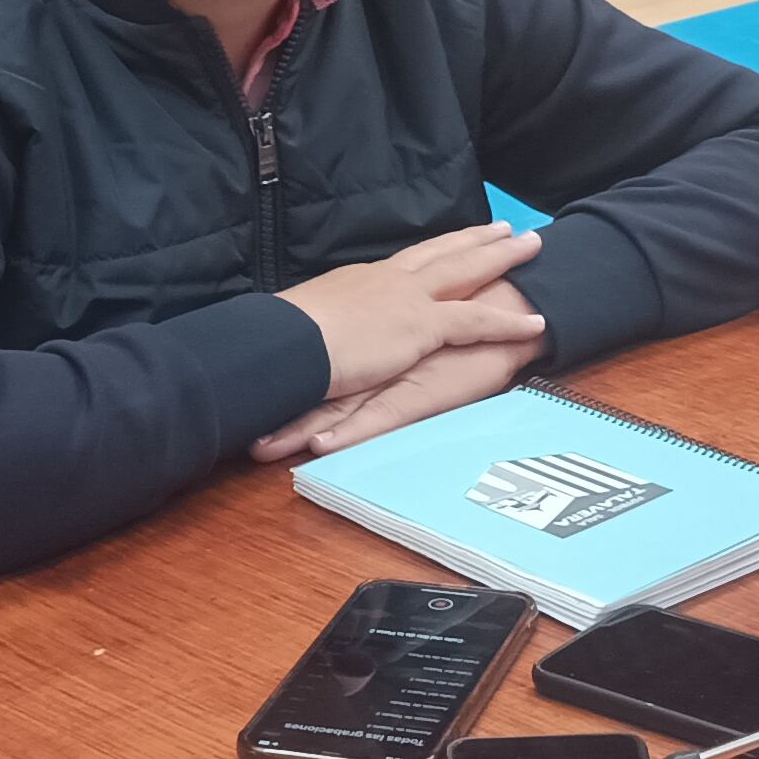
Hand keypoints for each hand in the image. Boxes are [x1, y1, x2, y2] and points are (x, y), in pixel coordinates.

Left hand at [255, 330, 543, 462]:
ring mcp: (394, 376)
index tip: (236, 398)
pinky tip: (323, 445)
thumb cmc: (472, 321)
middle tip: (236, 434)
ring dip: (300, 425)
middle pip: (316, 383)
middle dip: (276, 409)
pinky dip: (350, 431)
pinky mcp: (420, 393)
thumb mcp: (421, 326)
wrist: (522, 311)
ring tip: (264, 448)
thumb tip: (350, 348)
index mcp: (373, 338)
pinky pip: (379, 417)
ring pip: (338, 404)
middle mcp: (377, 356)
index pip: (317, 360)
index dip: (276, 378)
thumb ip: (389, 334)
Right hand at [265, 223, 543, 419]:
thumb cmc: (285, 338)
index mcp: (363, 279)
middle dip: (477, 239)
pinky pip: (477, 321)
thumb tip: (322, 330)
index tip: (455, 240)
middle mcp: (390, 279)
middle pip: (444, 252)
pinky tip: (536, 323)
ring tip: (531, 246)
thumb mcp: (307, 320)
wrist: (283, 343)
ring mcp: (409, 299)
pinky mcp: (421, 326)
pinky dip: (509, 322)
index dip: (437, 249)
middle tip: (506, 227)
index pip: (410, 259)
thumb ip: (327, 322)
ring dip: (502, 258)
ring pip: (468, 271)